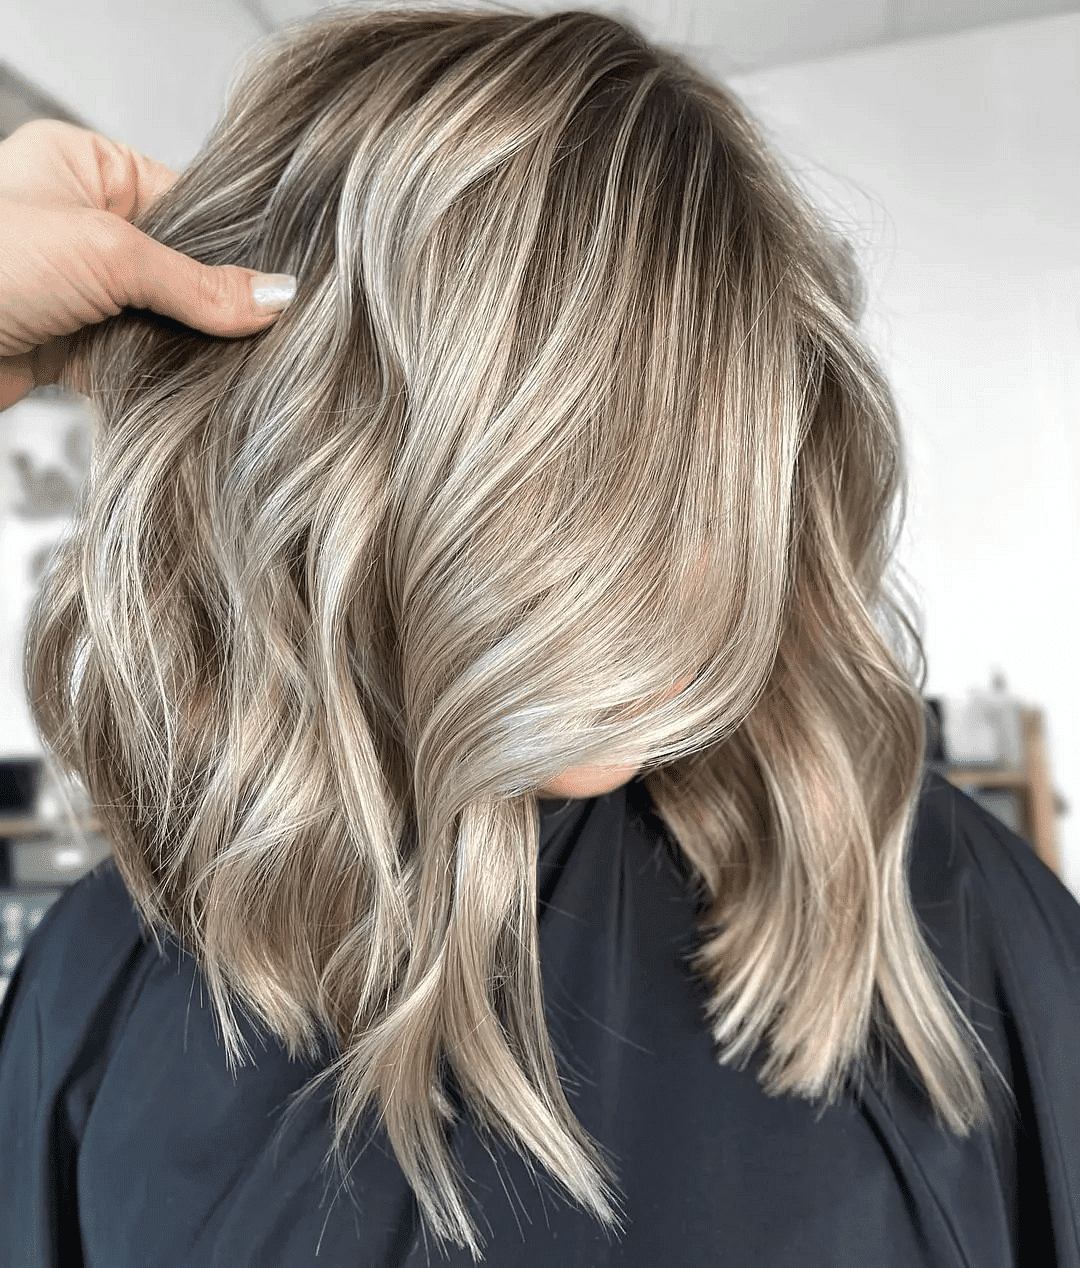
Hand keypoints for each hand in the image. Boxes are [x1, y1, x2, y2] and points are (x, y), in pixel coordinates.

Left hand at [0, 118, 295, 411]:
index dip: (234, 243)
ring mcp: (80, 289)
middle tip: (272, 332)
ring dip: (193, 345)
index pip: (187, 202)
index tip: (281, 283)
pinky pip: (140, 359)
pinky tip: (204, 388)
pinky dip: (167, 376)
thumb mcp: (107, 255)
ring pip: (164, 318)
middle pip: (180, 266)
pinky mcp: (75, 345)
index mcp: (86, 167)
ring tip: (245, 364)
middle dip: (217, 303)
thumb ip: (196, 282)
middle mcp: (83, 224)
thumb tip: (276, 298)